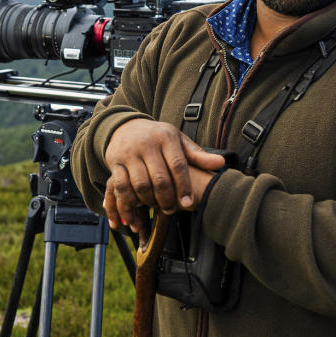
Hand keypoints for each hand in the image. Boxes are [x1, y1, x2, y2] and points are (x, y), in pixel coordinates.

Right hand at [103, 118, 224, 231]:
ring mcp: (129, 153)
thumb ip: (198, 155)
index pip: (178, 164)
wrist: (125, 126)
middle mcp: (147, 144)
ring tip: (156, 207)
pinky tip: (137, 204)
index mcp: (166, 137)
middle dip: (167, 199)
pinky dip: (129, 200)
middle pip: (159, 178)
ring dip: (149, 202)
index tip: (188, 202)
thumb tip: (221, 163)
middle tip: (171, 209)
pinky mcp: (114, 162)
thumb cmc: (158, 137)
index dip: (184, 186)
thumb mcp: (178, 141)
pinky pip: (120, 186)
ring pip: (140, 185)